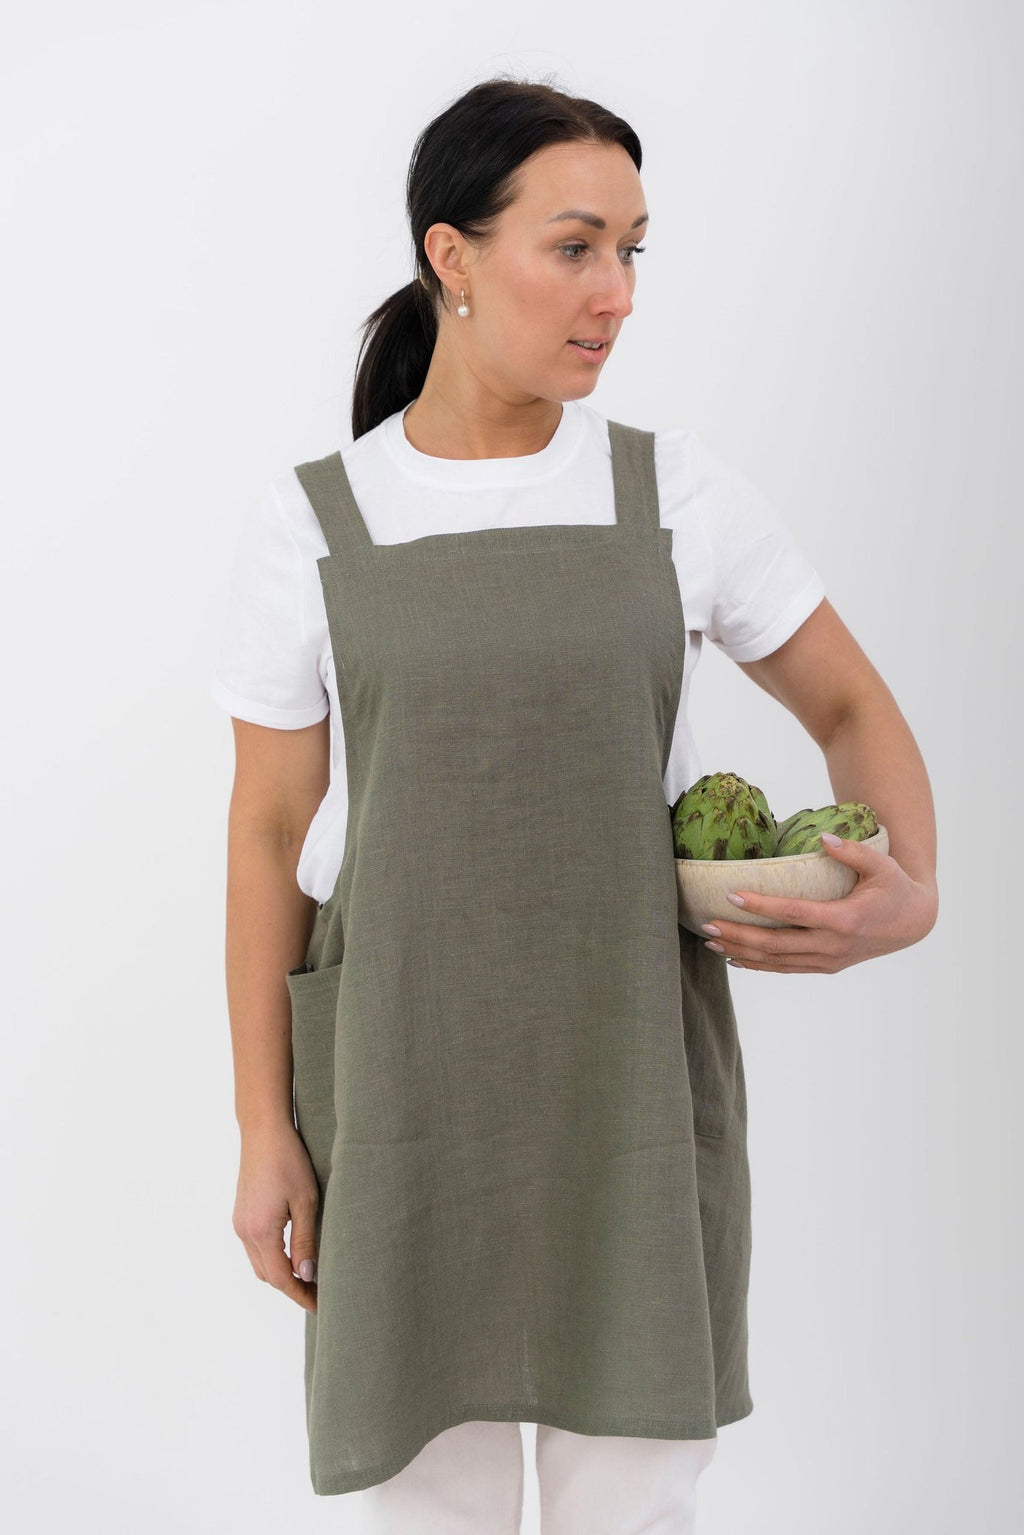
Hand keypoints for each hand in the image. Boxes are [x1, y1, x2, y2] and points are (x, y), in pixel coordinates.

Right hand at [233, 1122, 320, 1311]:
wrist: (264, 1131)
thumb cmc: (289, 1160)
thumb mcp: (305, 1201)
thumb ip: (304, 1241)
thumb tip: (305, 1275)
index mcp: (261, 1231)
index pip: (280, 1277)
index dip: (299, 1294)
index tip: (319, 1305)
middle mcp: (244, 1231)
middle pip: (267, 1275)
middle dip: (291, 1288)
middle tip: (318, 1293)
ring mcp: (239, 1223)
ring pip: (259, 1263)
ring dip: (280, 1274)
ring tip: (307, 1276)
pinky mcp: (241, 1214)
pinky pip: (254, 1248)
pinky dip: (271, 1258)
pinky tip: (290, 1253)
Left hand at [700, 834, 938, 974]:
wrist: (912, 923)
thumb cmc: (894, 888)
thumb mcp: (881, 864)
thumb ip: (853, 851)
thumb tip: (824, 838)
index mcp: (845, 919)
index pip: (794, 913)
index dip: (761, 906)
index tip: (732, 895)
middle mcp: (834, 945)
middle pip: (777, 944)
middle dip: (739, 935)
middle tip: (708, 923)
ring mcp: (829, 960)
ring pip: (777, 961)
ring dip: (742, 952)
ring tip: (711, 940)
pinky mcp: (826, 967)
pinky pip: (786, 969)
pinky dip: (759, 965)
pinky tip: (735, 958)